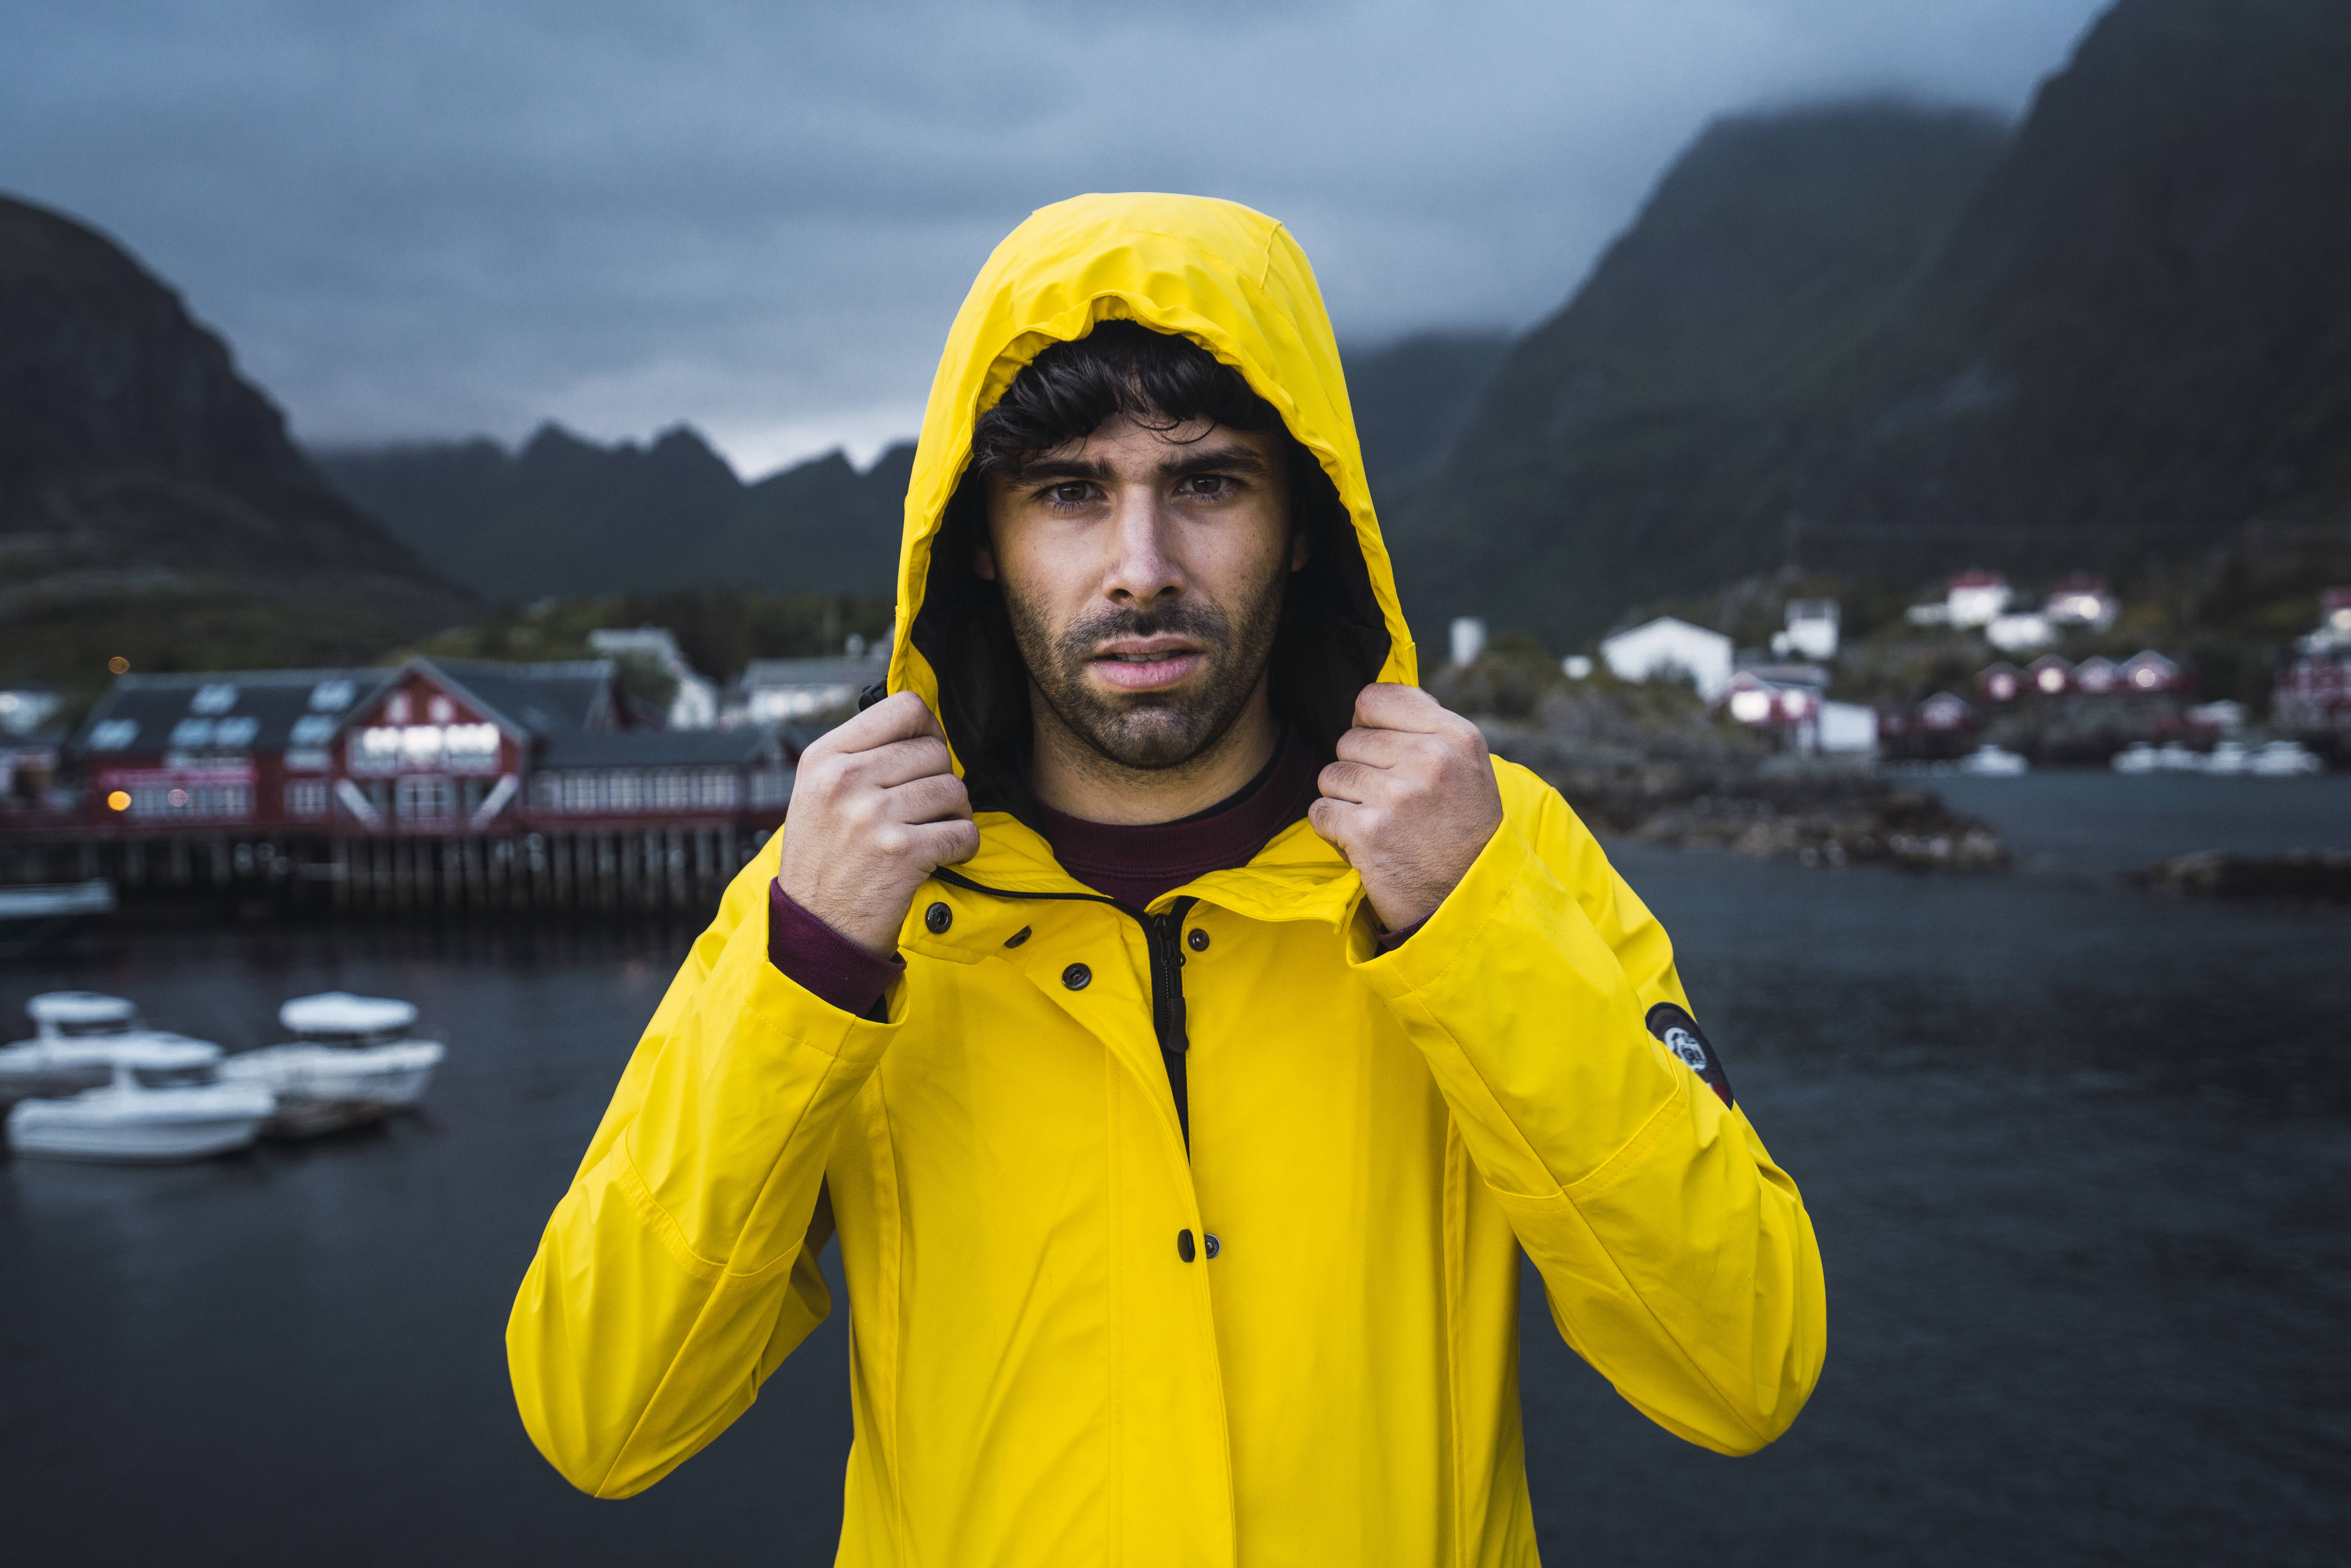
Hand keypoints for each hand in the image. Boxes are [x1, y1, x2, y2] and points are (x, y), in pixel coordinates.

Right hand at [777, 692, 979, 957]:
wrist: (816, 928)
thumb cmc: (825, 858)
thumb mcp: (819, 792)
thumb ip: (861, 754)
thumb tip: (922, 725)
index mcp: (825, 757)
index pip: (904, 707)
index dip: (929, 730)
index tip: (925, 755)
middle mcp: (845, 780)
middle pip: (935, 751)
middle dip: (941, 780)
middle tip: (926, 809)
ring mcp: (873, 816)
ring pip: (954, 790)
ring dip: (955, 814)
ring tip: (932, 832)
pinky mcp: (903, 853)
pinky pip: (965, 832)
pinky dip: (963, 847)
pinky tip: (941, 857)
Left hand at [1309, 683, 1504, 931]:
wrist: (1470, 902)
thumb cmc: (1463, 833)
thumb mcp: (1467, 769)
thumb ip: (1425, 729)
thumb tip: (1371, 700)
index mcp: (1455, 736)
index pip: (1375, 698)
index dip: (1367, 726)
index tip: (1382, 753)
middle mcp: (1430, 759)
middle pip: (1349, 740)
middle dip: (1359, 772)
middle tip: (1391, 804)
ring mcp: (1398, 796)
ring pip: (1331, 775)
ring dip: (1346, 802)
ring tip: (1381, 824)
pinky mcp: (1369, 832)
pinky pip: (1320, 812)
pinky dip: (1334, 831)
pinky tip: (1365, 844)